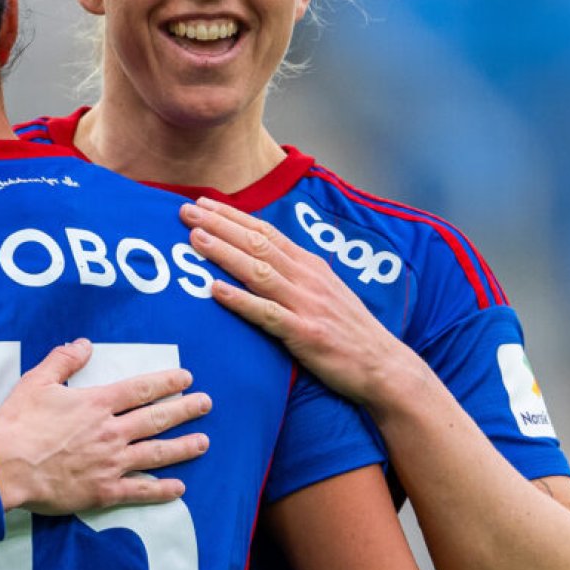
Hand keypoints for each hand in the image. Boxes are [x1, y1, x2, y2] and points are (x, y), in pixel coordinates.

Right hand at [0, 339, 211, 514]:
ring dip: (183, 447)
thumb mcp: (36, 382)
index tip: (185, 378)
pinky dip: (161, 490)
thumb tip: (84, 344)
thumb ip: (63, 360)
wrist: (6, 467)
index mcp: (96, 404)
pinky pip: (140, 490)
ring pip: (156, 453)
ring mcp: (110, 463)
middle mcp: (111, 432)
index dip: (165, 382)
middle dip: (185, 410)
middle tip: (206, 404)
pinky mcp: (103, 491)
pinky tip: (179, 488)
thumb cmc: (18, 424)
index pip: (140, 390)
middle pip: (156, 419)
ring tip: (203, 442)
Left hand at [180, 197, 415, 407]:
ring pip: (258, 271)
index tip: (203, 204)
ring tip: (194, 240)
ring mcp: (306, 304)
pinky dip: (240, 300)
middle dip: (219, 225)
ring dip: (224, 253)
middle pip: (257, 244)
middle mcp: (307, 278)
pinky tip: (215, 290)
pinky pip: (266, 313)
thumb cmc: (348, 330)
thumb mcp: (324, 290)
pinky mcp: (304, 333)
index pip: (265, 231)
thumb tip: (259, 257)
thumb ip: (294, 273)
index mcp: (310, 265)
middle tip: (185, 212)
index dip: (232, 216)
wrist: (384, 365)